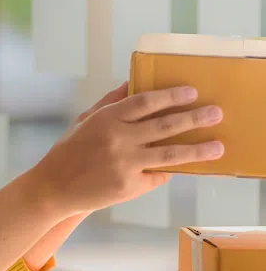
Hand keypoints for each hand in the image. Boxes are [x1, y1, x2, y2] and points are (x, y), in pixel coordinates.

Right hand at [28, 84, 223, 217]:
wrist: (53, 188)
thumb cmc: (68, 151)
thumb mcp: (85, 121)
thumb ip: (110, 102)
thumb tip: (133, 82)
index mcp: (106, 119)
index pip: (145, 102)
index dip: (170, 96)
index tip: (191, 92)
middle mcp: (117, 140)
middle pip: (165, 126)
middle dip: (194, 118)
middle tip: (216, 113)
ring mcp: (125, 164)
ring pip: (170, 154)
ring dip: (198, 150)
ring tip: (218, 146)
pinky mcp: (129, 186)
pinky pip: (158, 176)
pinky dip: (169, 171)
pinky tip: (184, 167)